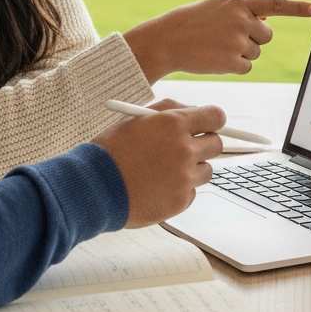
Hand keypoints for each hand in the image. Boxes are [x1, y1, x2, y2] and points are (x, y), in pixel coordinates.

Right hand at [92, 100, 224, 226]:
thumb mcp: (137, 119)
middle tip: (188, 149)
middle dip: (204, 144)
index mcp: (174, 123)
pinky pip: (191, 192)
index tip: (208, 125)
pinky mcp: (181, 200)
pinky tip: (157, 187)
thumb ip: (168, 111)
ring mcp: (184, 177)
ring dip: (192, 169)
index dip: (213, 120)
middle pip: (216, 144)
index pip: (216, 116)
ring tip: (164, 171)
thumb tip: (193, 111)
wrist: (94, 186)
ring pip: (206, 170)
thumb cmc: (112, 150)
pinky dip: (179, 189)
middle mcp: (184, 149)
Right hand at [123, 0, 310, 81]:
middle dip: (254, 38)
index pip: (275, 4)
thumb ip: (242, 11)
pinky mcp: (233, 61)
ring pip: (256, 52)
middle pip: (267, 35)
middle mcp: (241, 19)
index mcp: (238, 2)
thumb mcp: (217, 7)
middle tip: (229, 37)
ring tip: (217, 46)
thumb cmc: (191, 22)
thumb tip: (266, 25)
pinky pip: (247, 67)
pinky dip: (235, 66)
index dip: (297, 7)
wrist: (167, 40)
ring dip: (242, 52)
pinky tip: (216, 58)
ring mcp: (238, 41)